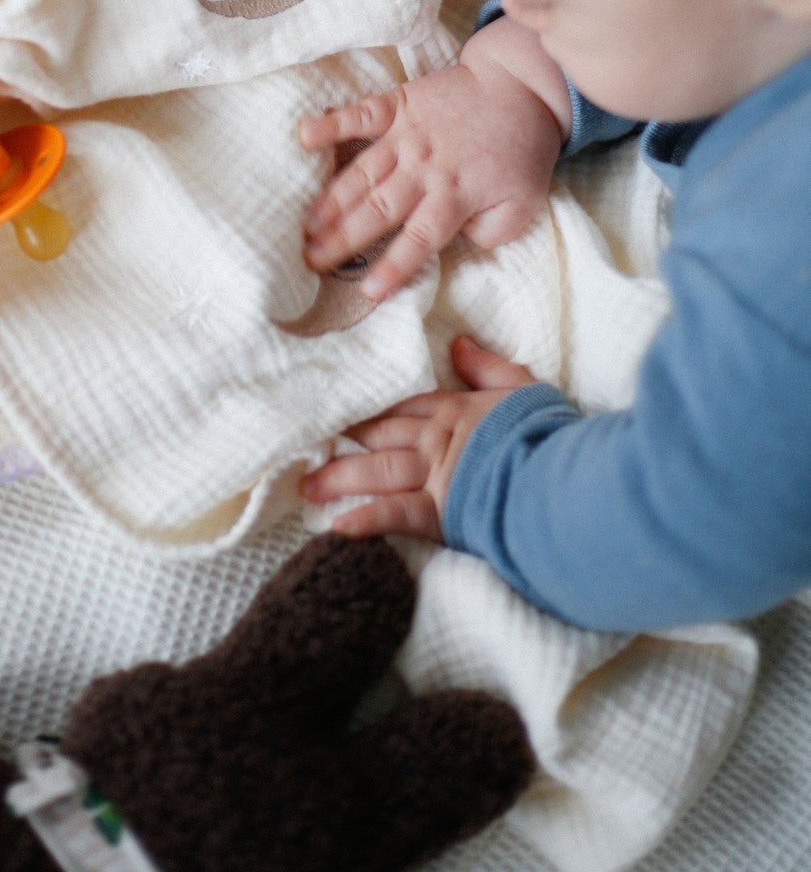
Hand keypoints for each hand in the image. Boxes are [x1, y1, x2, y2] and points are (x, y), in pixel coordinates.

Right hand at [298, 18, 570, 299]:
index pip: (419, 240)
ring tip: (307, 224)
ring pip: (364, 173)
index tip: (367, 291)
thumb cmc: (522, 149)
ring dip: (333, 200)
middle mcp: (425, 169)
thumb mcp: (524, 203)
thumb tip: (457, 240)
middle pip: (379, 211)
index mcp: (455, 197)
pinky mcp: (402, 104)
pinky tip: (305, 136)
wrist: (522, 86)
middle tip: (311, 259)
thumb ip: (491, 232)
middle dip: (344, 239)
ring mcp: (409, 135)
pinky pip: (362, 114)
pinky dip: (332, 123)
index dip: (393, 267)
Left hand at [300, 337, 535, 540]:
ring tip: (308, 486)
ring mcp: (435, 476)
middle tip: (307, 445)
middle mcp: (436, 440)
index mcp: (455, 410)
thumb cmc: (548, 432)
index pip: (405, 405)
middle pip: (380, 436)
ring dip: (341, 477)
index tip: (344, 409)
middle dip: (344, 440)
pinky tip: (338, 528)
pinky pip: (395, 514)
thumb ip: (488, 367)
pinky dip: (366, 521)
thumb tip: (459, 343)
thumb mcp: (522, 388)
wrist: (563, 475)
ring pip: (377, 472)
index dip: (374, 408)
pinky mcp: (441, 512)